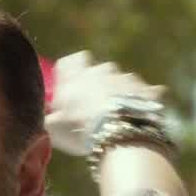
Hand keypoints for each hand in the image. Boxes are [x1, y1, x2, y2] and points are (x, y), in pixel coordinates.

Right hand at [45, 49, 165, 155]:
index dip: (71, 71)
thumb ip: (50, 119)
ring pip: (121, 82)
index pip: (71, 61)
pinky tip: (141, 117)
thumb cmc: (82, 129)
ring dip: (119, 95)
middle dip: (98, 86)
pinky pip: (146, 93)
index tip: (71, 85)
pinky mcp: (147, 91)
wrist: (121, 134)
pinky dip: (142, 102)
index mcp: (77, 76)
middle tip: (94, 109)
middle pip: (98, 72)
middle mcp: (102, 70)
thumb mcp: (55, 129)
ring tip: (118, 118)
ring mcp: (126, 78)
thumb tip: (48, 118)